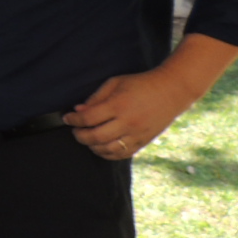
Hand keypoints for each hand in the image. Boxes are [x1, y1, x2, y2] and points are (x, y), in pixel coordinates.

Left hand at [63, 68, 200, 159]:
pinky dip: (108, 154)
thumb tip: (78, 111)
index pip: (88, 118)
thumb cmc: (140, 84)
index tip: (66, 118)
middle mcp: (127, 122)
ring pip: (108, 150)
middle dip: (79, 136)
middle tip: (75, 130)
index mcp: (118, 105)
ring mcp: (137, 134)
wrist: (171, 91)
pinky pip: (122, 154)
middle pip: (95, 137)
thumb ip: (95, 98)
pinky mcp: (143, 142)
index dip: (73, 120)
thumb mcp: (115, 83)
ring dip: (92, 147)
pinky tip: (101, 147)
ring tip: (87, 139)